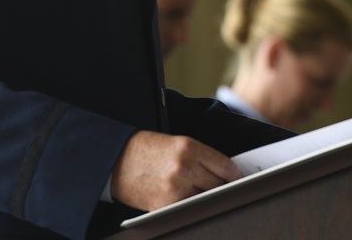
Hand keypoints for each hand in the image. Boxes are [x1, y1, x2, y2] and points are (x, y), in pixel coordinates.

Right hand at [111, 130, 241, 210]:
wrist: (113, 159)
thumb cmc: (144, 149)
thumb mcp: (174, 143)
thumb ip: (198, 156)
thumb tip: (223, 174)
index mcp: (189, 147)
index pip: (225, 166)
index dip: (235, 175)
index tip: (239, 180)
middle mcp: (185, 167)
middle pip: (218, 185)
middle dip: (221, 188)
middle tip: (224, 190)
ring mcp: (175, 189)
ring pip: (205, 199)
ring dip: (206, 198)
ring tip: (205, 196)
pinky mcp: (165, 206)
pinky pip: (188, 208)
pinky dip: (190, 206)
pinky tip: (188, 201)